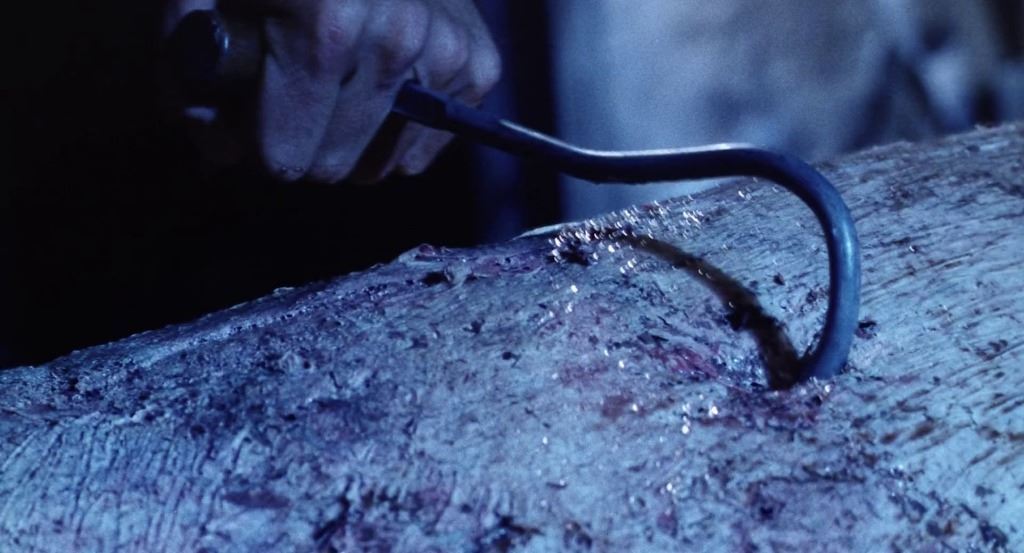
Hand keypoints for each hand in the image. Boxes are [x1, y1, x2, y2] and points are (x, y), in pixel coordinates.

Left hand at [163, 0, 500, 182]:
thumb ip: (191, 76)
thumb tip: (223, 152)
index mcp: (326, 25)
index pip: (285, 153)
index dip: (256, 139)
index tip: (249, 112)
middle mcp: (398, 38)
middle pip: (333, 165)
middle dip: (304, 141)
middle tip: (292, 94)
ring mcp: (445, 49)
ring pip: (385, 162)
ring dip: (355, 139)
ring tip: (337, 88)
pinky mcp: (477, 61)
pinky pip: (433, 142)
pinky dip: (405, 129)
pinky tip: (382, 90)